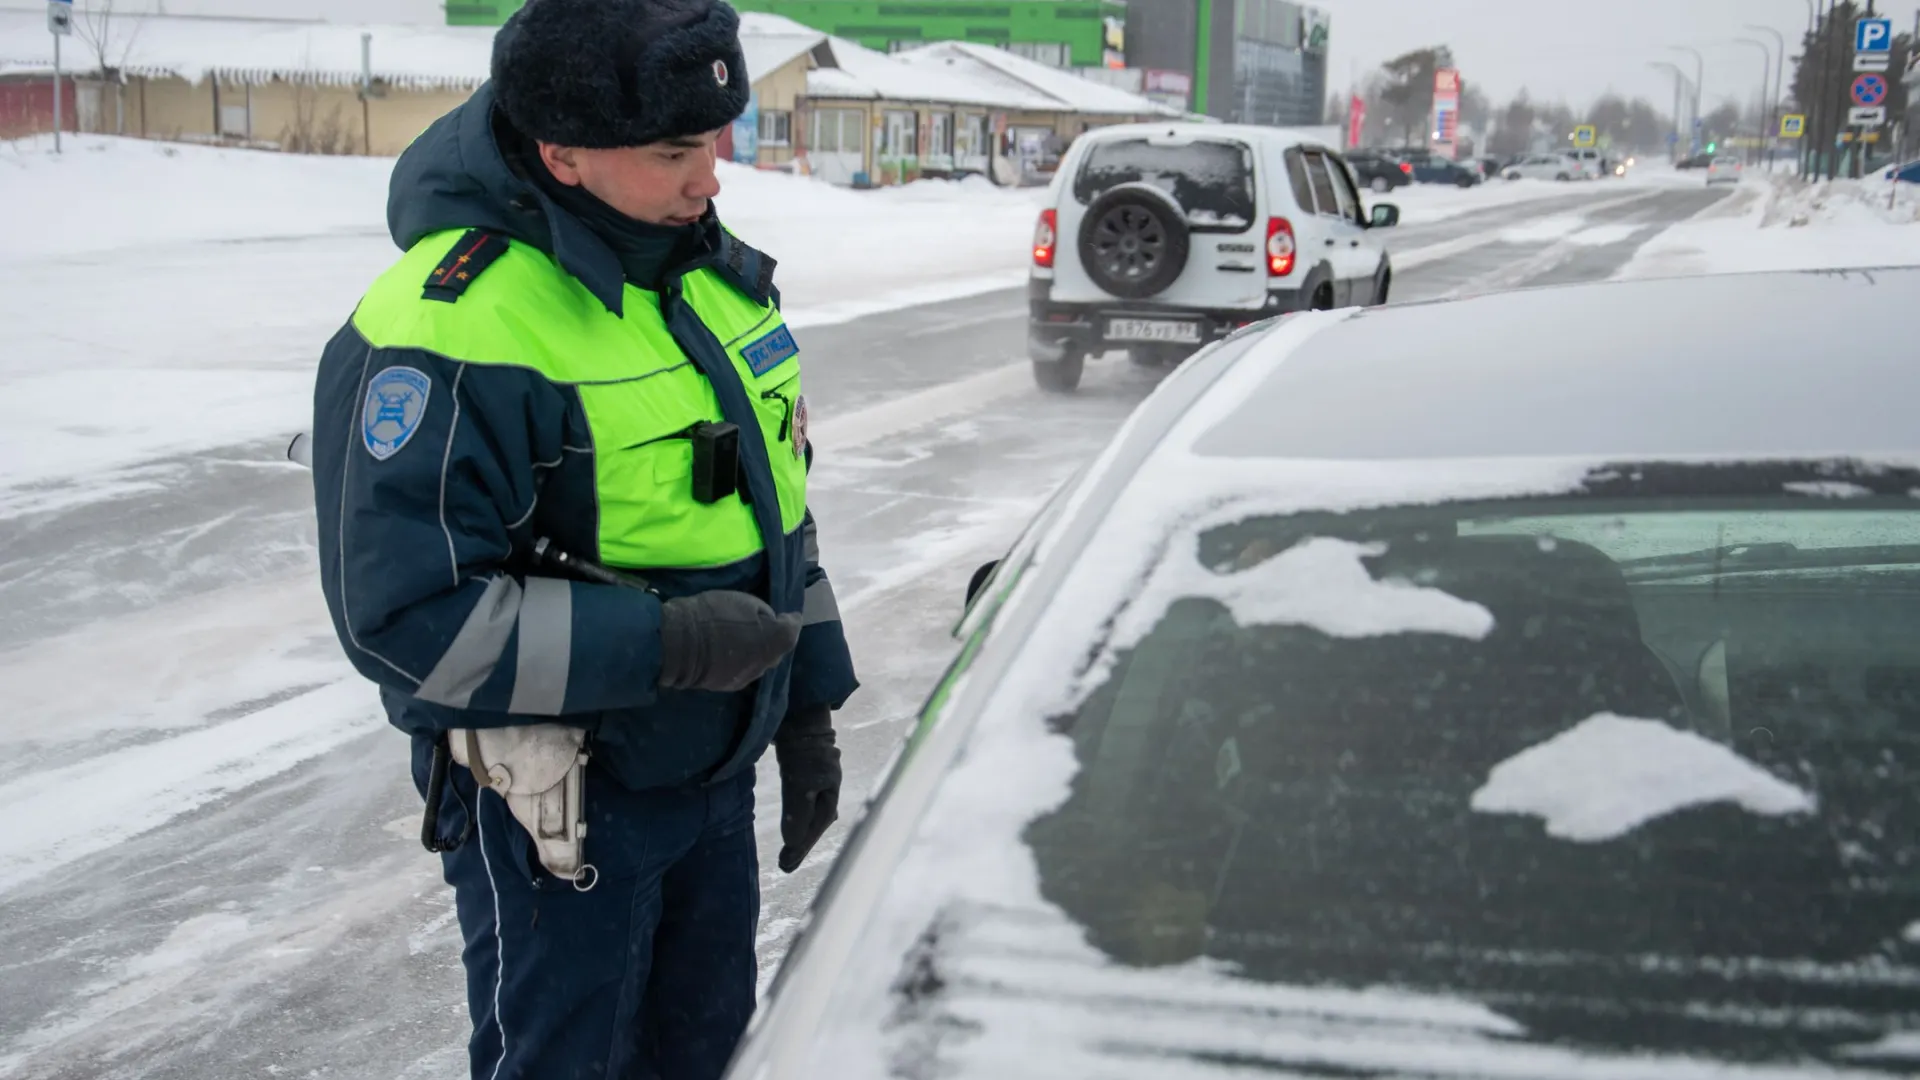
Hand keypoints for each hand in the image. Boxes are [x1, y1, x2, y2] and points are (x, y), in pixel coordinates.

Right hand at [657, 591, 800, 692]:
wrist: (679, 643)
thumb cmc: (713, 615)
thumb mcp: (744, 601)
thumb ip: (765, 613)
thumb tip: (772, 622)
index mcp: (773, 640)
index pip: (792, 631)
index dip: (791, 621)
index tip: (788, 615)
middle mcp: (765, 663)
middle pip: (777, 650)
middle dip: (774, 639)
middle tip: (763, 626)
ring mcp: (747, 677)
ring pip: (760, 663)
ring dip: (758, 653)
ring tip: (745, 640)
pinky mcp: (729, 686)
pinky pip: (743, 671)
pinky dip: (742, 662)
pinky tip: (731, 654)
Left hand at [774, 705, 839, 872]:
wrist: (802, 720)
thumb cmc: (805, 754)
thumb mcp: (801, 785)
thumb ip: (797, 815)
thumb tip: (793, 844)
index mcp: (830, 797)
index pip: (815, 829)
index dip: (801, 847)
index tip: (785, 864)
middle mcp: (828, 792)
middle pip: (815, 824)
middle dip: (802, 844)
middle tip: (785, 864)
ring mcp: (818, 783)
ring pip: (811, 815)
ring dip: (799, 833)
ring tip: (789, 852)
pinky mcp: (806, 774)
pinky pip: (803, 804)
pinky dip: (797, 818)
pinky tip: (793, 825)